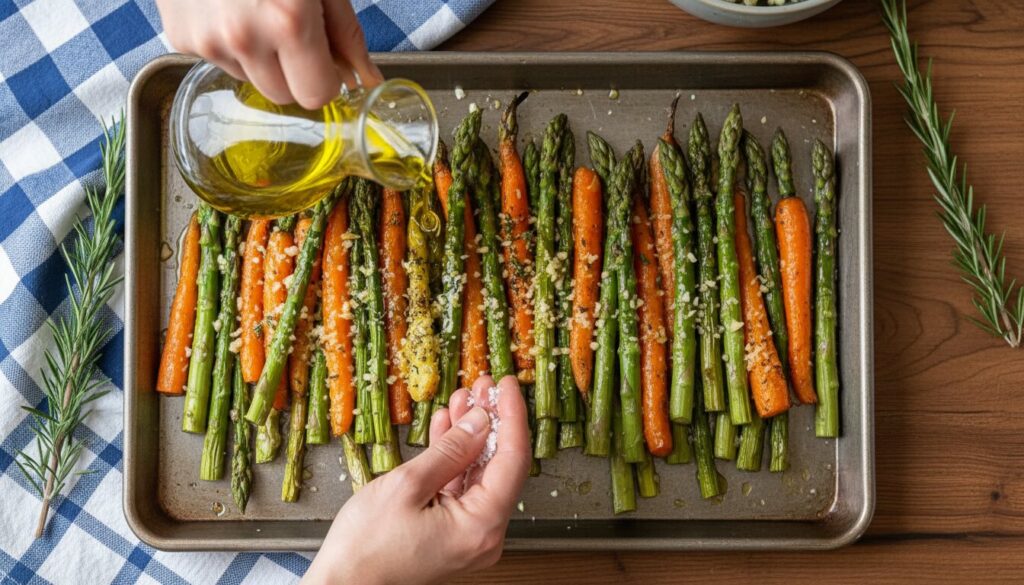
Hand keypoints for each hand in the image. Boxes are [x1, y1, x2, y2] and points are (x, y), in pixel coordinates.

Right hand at [157, 0, 382, 108]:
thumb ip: (344, 32)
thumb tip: (365, 78)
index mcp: (288, 21)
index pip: (316, 95)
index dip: (324, 77)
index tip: (322, 56)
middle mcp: (244, 38)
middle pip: (283, 95)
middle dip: (293, 72)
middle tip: (289, 29)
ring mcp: (206, 40)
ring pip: (250, 80)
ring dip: (259, 57)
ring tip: (254, 9)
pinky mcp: (180, 36)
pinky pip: (218, 61)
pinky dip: (228, 42)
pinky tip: (227, 6)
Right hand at [303, 375, 531, 584]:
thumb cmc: (365, 547)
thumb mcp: (408, 485)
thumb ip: (451, 451)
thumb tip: (481, 422)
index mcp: (481, 526)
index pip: (513, 459)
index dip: (511, 416)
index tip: (507, 386)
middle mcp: (484, 535)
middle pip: (499, 466)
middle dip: (490, 422)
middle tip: (481, 387)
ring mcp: (469, 536)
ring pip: (480, 474)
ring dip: (470, 436)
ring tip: (461, 400)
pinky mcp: (453, 534)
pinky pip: (462, 488)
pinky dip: (455, 458)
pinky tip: (447, 428)